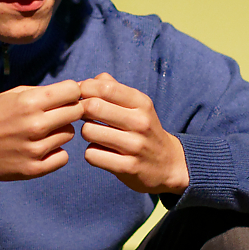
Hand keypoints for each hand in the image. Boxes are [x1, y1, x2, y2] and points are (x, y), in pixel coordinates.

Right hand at [0, 80, 83, 179]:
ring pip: (69, 134)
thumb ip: (44, 92)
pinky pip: (62, 157)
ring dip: (60, 131)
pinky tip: (40, 148)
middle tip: (56, 114)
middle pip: (76, 112)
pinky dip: (55, 152)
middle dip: (70, 110)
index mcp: (29, 102)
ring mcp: (34, 149)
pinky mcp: (33, 169)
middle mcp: (34, 125)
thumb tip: (77, 90)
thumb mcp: (13, 94)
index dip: (71, 92)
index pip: (73, 90)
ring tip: (40, 132)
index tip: (64, 97)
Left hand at [78, 73, 188, 195]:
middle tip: (83, 116)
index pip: (105, 87)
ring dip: (86, 133)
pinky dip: (92, 153)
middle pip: (93, 107)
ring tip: (96, 135)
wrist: (167, 164)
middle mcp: (140, 122)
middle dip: (81, 110)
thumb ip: (112, 88)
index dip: (85, 89)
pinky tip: (102, 152)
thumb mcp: (136, 105)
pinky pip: (92, 155)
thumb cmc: (143, 130)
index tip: (82, 97)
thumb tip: (84, 82)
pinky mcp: (127, 167)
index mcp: (142, 103)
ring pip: (88, 131)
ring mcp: (135, 146)